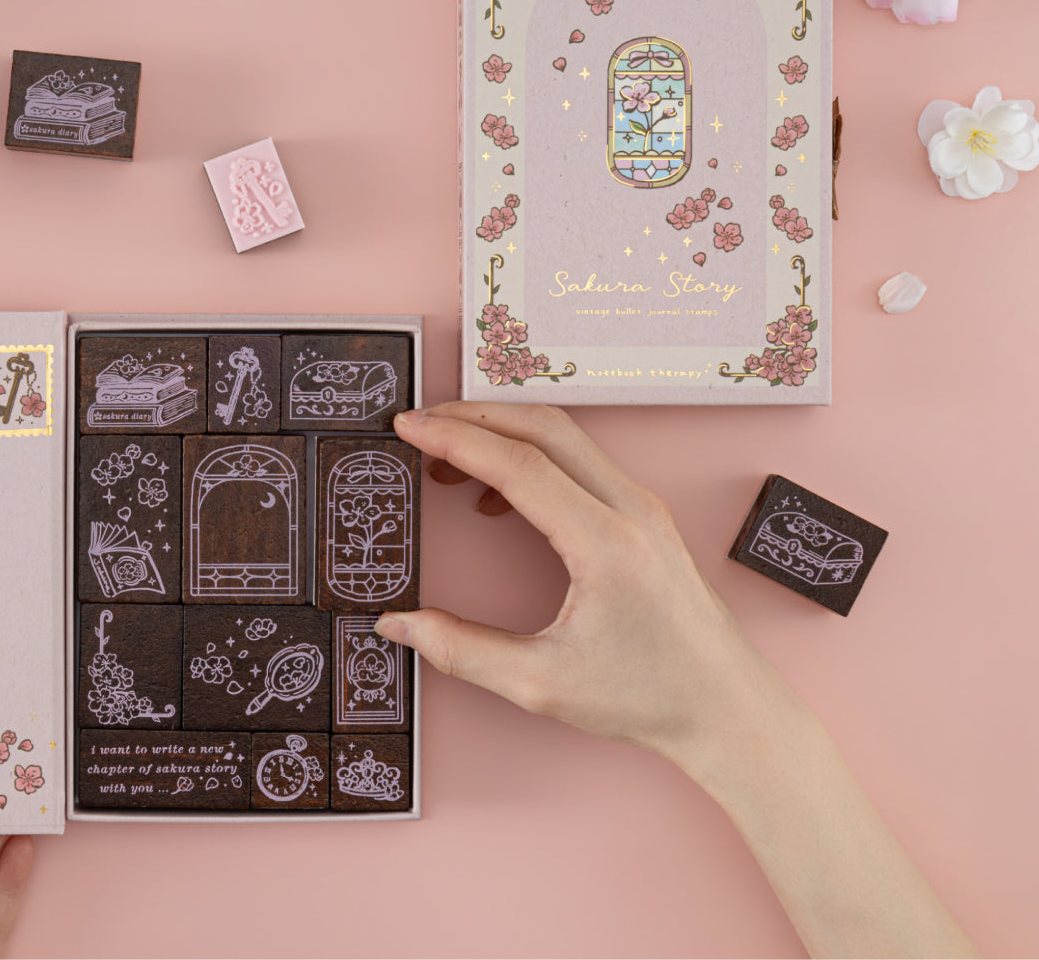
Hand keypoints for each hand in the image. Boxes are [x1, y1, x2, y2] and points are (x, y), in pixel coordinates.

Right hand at [377, 401, 796, 763]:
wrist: (727, 710)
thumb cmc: (650, 698)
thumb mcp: (541, 683)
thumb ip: (461, 650)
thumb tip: (399, 625)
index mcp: (605, 543)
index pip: (519, 464)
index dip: (456, 438)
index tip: (408, 427)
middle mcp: (630, 511)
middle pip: (543, 428)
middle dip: (474, 416)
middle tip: (420, 426)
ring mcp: (643, 509)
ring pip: (565, 439)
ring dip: (503, 434)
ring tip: (448, 461)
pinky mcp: (645, 518)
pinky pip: (581, 464)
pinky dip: (531, 458)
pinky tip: (498, 498)